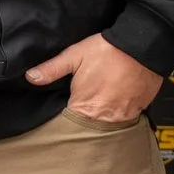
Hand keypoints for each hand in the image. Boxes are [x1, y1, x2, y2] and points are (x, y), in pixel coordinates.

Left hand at [26, 32, 162, 121]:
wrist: (141, 46)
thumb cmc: (107, 50)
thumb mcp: (74, 56)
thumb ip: (52, 69)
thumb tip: (31, 77)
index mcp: (85, 107)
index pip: (71, 123)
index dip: (68, 115)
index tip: (69, 107)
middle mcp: (106, 117)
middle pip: (91, 127)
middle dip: (86, 117)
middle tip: (87, 101)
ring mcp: (124, 116)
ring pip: (109, 124)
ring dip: (104, 115)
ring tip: (103, 99)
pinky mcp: (139, 110)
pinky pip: (126, 117)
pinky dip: (120, 111)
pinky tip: (117, 98)